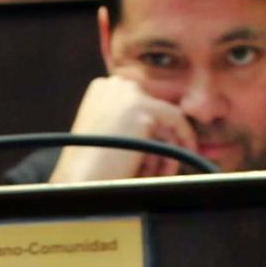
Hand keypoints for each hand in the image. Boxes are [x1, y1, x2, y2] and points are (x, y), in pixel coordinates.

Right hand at [49, 76, 198, 182]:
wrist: (80, 182)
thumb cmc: (89, 167)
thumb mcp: (105, 133)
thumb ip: (127, 122)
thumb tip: (163, 126)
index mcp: (101, 88)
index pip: (141, 101)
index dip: (153, 128)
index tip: (162, 146)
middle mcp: (113, 84)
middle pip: (155, 107)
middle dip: (163, 136)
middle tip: (165, 162)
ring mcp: (127, 95)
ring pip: (167, 117)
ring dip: (169, 146)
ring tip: (162, 170)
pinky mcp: (142, 109)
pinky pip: (178, 121)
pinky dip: (185, 139)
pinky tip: (184, 157)